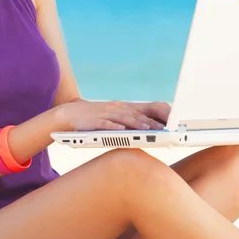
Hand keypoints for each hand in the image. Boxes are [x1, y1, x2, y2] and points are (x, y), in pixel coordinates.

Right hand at [56, 99, 170, 131]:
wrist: (70, 113)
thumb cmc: (94, 118)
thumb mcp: (112, 117)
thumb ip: (127, 121)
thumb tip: (146, 130)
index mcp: (121, 108)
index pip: (141, 112)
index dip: (155, 118)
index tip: (168, 125)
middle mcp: (115, 109)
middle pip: (135, 115)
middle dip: (150, 122)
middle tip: (164, 129)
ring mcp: (105, 114)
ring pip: (123, 119)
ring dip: (136, 124)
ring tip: (148, 130)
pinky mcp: (95, 121)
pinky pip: (106, 124)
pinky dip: (114, 127)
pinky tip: (122, 130)